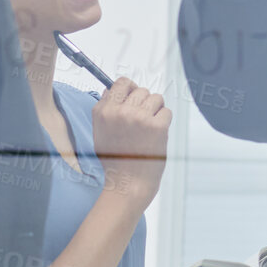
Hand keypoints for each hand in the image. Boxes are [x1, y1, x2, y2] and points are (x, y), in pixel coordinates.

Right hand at [92, 78, 170, 203]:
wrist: (127, 183)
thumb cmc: (115, 160)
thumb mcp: (100, 132)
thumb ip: (105, 110)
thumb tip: (111, 90)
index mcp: (103, 111)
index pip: (122, 83)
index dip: (131, 89)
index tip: (134, 99)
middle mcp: (120, 112)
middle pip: (141, 90)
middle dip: (145, 103)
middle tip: (142, 122)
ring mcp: (139, 118)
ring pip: (156, 98)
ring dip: (156, 111)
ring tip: (149, 129)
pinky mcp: (157, 126)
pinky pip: (167, 112)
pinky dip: (164, 121)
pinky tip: (156, 135)